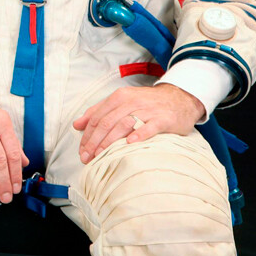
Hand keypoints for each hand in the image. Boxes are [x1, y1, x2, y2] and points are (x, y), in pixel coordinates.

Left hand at [73, 83, 203, 162]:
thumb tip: (77, 124)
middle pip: (107, 122)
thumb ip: (99, 111)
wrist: (179, 98)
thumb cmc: (147, 103)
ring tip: (101, 155)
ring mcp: (147, 110)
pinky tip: (130, 144)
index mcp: (119, 97)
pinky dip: (139, 135)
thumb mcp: (122, 102)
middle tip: (87, 157)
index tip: (82, 150)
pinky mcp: (163, 119)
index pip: (97, 117)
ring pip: (123, 125)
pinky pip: (149, 127)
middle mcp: (131, 102)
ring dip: (110, 142)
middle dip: (94, 141)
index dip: (87, 135)